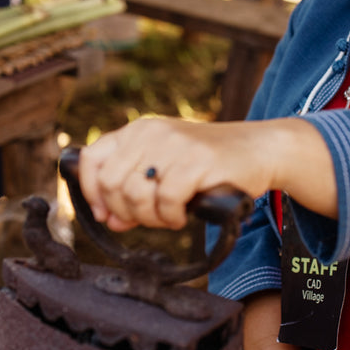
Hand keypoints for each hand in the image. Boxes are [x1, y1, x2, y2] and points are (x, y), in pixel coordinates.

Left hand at [76, 116, 277, 231]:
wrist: (258, 149)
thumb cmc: (208, 164)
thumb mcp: (164, 167)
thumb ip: (132, 190)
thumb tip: (109, 219)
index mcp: (138, 130)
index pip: (90, 159)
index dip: (91, 193)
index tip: (107, 214)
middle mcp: (151, 133)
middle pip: (110, 184)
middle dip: (126, 212)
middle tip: (150, 218)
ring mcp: (174, 145)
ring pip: (135, 194)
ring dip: (150, 219)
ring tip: (169, 216)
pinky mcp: (197, 161)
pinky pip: (166, 202)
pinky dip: (172, 218)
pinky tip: (184, 214)